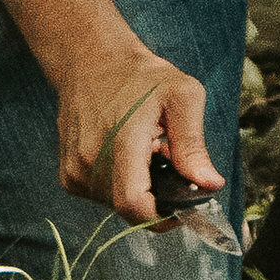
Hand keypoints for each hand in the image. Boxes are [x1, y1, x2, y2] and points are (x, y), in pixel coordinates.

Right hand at [53, 47, 223, 223]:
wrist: (91, 61)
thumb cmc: (142, 77)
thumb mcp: (182, 96)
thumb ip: (194, 144)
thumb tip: (210, 184)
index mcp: (121, 142)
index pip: (134, 204)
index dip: (163, 217)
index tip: (182, 206)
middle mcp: (90, 161)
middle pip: (130, 208)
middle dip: (156, 196)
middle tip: (166, 159)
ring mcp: (74, 170)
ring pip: (116, 205)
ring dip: (138, 188)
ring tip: (145, 151)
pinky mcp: (68, 175)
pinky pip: (102, 196)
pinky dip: (121, 184)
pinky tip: (125, 155)